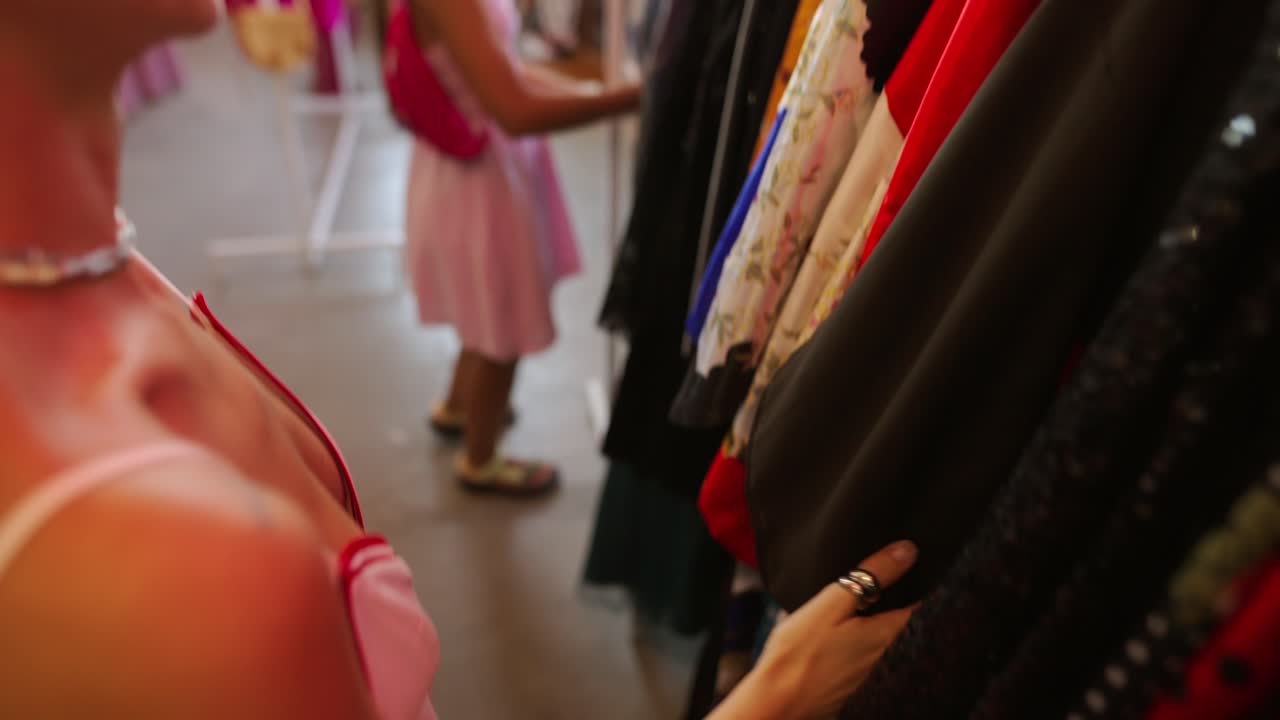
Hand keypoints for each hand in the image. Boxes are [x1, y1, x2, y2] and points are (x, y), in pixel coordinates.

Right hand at [713, 541, 919, 719]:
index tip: (896, 558)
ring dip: (861, 615)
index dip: (906, 576)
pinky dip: (845, 634)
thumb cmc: (797, 655)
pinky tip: (825, 629)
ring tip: (839, 598)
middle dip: (881, 594)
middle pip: (890, 615)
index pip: (911, 599)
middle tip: (861, 573)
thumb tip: (906, 551)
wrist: (776, 703)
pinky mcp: (842, 679)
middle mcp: (878, 653)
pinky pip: (852, 649)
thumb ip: (870, 576)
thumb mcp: (832, 604)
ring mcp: (861, 669)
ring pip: (870, 633)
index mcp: (882, 632)